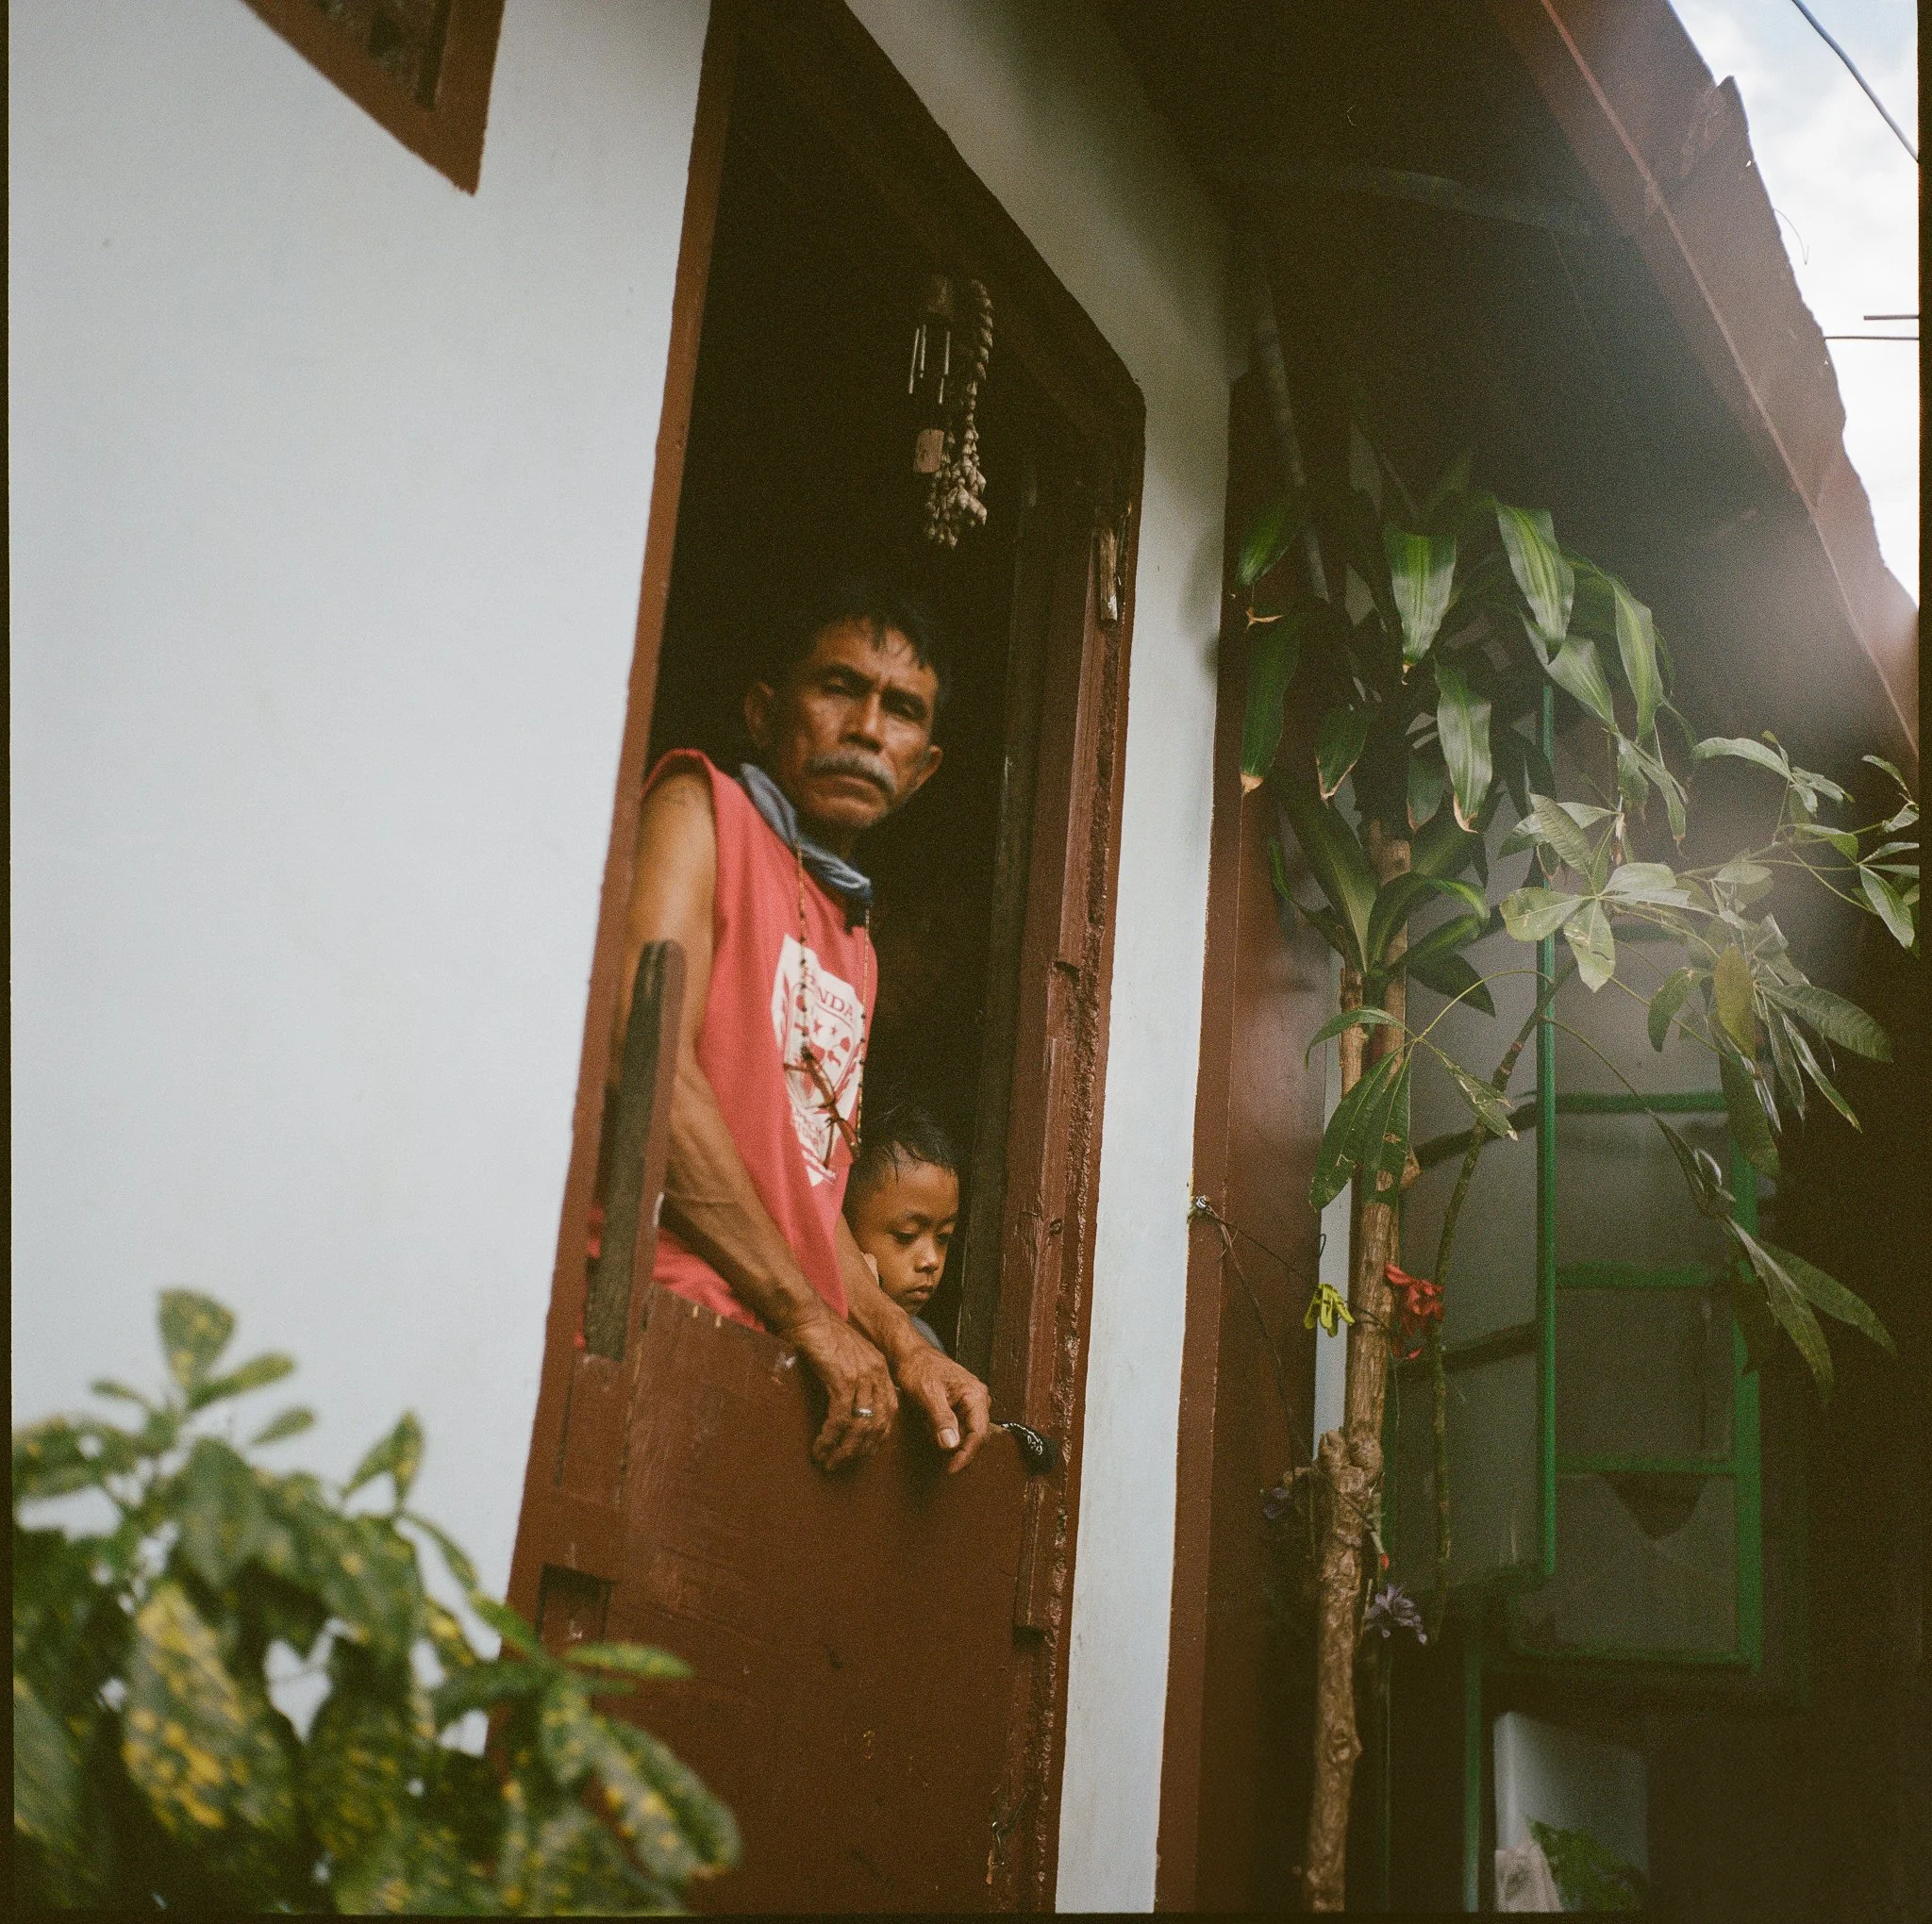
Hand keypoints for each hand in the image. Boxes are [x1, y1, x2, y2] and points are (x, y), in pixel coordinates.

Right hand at [783, 1307, 897, 1469]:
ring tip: (828, 1462)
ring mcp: (862, 1376)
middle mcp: (877, 1374)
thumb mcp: (847, 1359)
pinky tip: (819, 1447)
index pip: (890, 1413)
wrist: (807, 1315)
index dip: (877, 1438)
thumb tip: (846, 1409)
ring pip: (860, 1425)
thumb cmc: (821, 1336)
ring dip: (844, 1449)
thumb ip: (853, 1380)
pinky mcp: (842, 1379)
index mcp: (881, 1370)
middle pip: (878, 1424)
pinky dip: (830, 1437)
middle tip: (842, 1465)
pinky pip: (840, 1418)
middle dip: (860, 1450)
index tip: (862, 1453)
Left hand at [891, 1343, 991, 1473]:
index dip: (966, 1454)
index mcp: (975, 1395)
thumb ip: (941, 1419)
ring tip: (926, 1427)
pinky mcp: (959, 1404)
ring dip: (946, 1438)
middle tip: (935, 1455)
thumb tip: (951, 1445)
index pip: (979, 1433)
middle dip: (955, 1448)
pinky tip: (926, 1423)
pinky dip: (942, 1431)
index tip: (951, 1469)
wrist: (908, 1353)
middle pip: (974, 1435)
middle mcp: (977, 1398)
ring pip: (964, 1432)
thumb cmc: (917, 1368)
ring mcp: (969, 1401)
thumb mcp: (927, 1394)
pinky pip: (956, 1426)